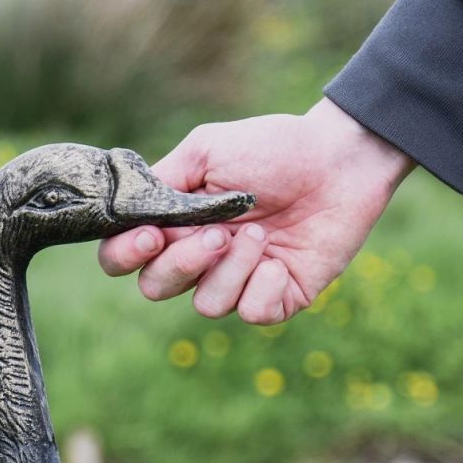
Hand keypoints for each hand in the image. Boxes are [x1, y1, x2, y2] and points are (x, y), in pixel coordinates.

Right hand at [98, 99, 415, 323]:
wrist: (339, 159)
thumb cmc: (274, 149)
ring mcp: (237, 281)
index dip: (126, 256)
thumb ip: (162, 181)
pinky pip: (251, 313)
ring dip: (231, 269)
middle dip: (182, 263)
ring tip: (260, 234)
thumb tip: (128, 210)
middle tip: (217, 233)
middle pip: (156, 288)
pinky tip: (281, 261)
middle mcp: (199, 260)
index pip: (123, 259)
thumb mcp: (207, 151)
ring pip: (205, 304)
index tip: (152, 235)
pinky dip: (263, 287)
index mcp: (174, 225)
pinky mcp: (277, 298)